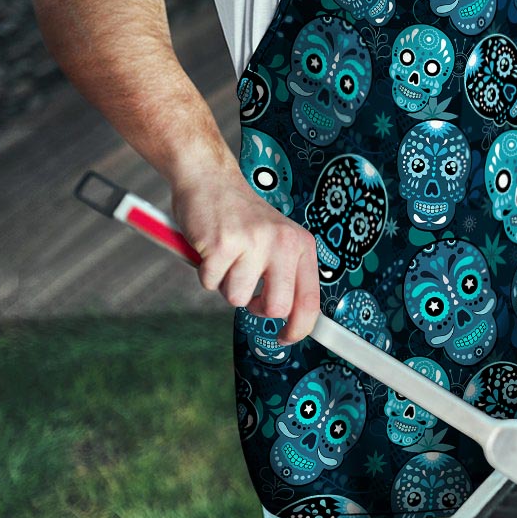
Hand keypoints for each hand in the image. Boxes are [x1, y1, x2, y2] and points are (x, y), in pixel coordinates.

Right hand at [171, 171, 319, 344]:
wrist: (210, 179)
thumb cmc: (242, 217)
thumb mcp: (277, 240)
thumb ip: (286, 274)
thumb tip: (291, 319)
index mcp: (301, 244)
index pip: (310, 299)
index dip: (300, 328)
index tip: (287, 338)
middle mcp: (283, 242)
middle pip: (276, 307)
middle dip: (256, 308)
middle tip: (247, 290)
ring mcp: (253, 242)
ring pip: (237, 298)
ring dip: (226, 284)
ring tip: (227, 257)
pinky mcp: (222, 244)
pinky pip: (210, 283)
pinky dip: (205, 272)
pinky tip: (211, 249)